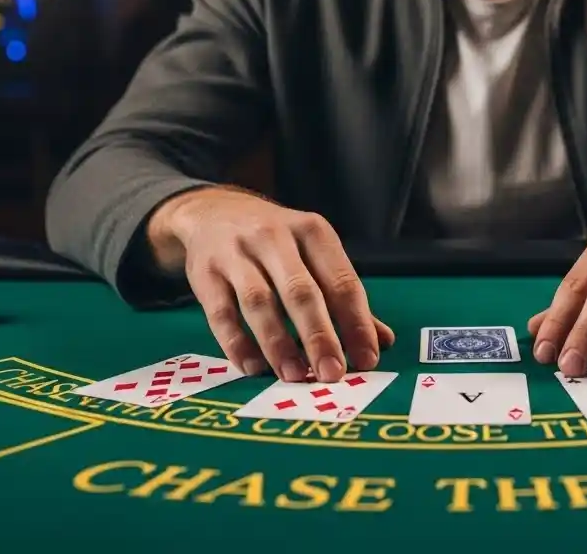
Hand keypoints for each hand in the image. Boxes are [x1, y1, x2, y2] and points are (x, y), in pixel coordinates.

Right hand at [149, 188, 393, 383]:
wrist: (213, 211)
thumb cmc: (276, 242)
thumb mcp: (313, 254)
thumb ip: (343, 297)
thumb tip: (381, 341)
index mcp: (312, 231)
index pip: (341, 280)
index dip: (356, 323)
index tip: (368, 360)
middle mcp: (275, 237)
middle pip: (302, 292)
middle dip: (320, 336)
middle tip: (333, 374)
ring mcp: (237, 253)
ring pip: (260, 302)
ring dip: (278, 343)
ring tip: (293, 376)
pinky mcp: (204, 273)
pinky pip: (221, 313)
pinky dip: (237, 343)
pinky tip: (253, 367)